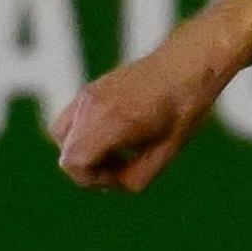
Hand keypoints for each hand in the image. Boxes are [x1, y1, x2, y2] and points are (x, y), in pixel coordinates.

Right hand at [51, 43, 228, 192]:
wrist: (188, 65)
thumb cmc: (184, 109)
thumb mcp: (165, 153)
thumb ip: (135, 177)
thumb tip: (111, 185)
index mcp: (111, 122)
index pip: (73, 163)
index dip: (91, 181)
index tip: (118, 178)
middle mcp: (91, 107)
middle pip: (67, 155)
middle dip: (90, 170)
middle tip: (123, 167)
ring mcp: (86, 96)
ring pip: (63, 138)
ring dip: (84, 153)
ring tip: (119, 152)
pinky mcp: (89, 90)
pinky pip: (70, 122)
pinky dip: (84, 136)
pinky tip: (116, 136)